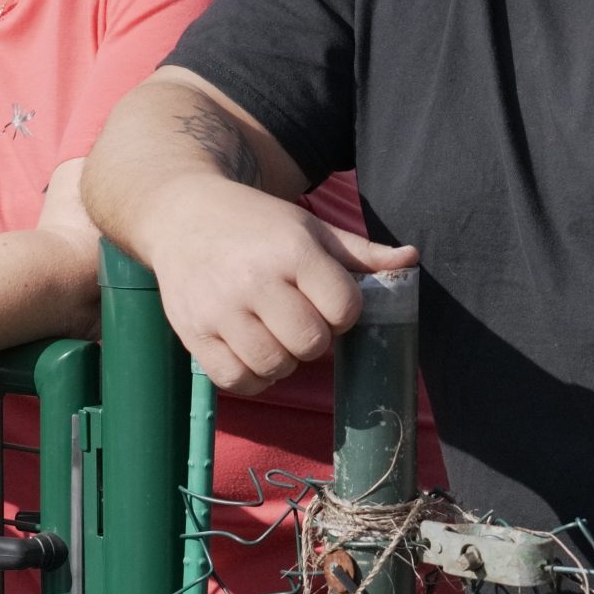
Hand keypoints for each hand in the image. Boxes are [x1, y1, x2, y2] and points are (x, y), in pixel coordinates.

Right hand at [143, 177, 417, 395]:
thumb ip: (360, 253)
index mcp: (292, 249)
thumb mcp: (309, 227)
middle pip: (311, 343)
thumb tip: (410, 260)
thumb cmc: (256, 224)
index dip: (343, 311)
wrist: (182, 213)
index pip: (344, 308)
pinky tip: (251, 352)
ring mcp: (219, 309)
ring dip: (283, 360)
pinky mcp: (193, 332)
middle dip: (314, 339)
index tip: (325, 300)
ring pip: (274, 366)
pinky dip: (251, 378)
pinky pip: (235, 380)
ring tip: (274, 335)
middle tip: (299, 320)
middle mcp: (255, 279)